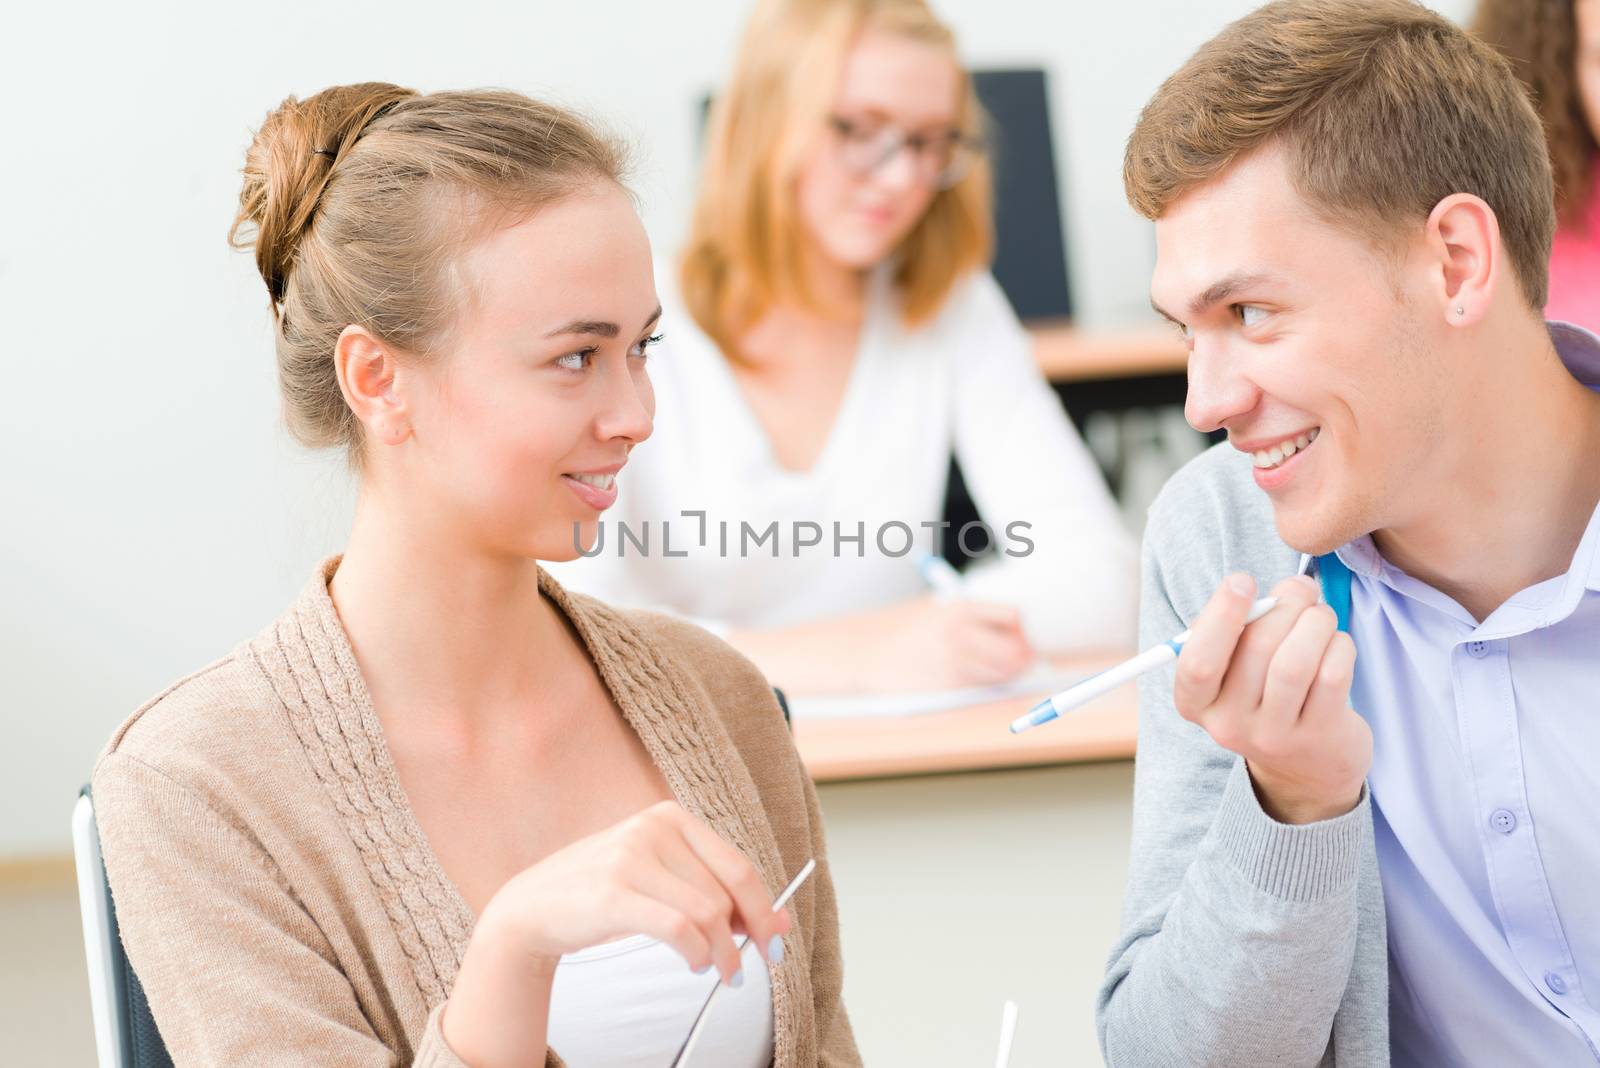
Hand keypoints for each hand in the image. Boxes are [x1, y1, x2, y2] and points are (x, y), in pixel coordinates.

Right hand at [443, 801, 788, 1066]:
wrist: (532, 906)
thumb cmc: (606, 894)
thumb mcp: (662, 881)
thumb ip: (715, 892)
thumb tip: (783, 923)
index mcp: (670, 817)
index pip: (738, 866)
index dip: (765, 909)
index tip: (776, 942)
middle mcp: (653, 828)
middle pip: (726, 892)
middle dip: (747, 937)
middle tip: (745, 969)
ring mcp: (630, 857)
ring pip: (707, 913)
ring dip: (721, 954)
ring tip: (718, 973)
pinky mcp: (612, 893)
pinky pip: (678, 928)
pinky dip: (697, 953)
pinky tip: (695, 965)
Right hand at [727, 595, 1034, 693]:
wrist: (862, 651)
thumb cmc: (905, 631)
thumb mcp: (939, 610)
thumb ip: (975, 619)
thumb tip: (1018, 633)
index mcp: (960, 608)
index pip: (1015, 616)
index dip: (1024, 628)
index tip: (1025, 634)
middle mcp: (960, 635)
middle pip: (1015, 651)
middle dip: (1024, 657)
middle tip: (1024, 659)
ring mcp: (953, 664)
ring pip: (1002, 675)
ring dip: (1007, 675)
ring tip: (998, 670)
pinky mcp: (944, 690)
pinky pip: (980, 691)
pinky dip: (985, 688)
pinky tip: (975, 681)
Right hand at [1173, 573, 1371, 824]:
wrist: (1306, 768)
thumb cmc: (1265, 695)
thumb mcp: (1233, 671)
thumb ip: (1234, 631)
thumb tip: (1261, 593)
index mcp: (1196, 703)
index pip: (1197, 663)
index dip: (1220, 617)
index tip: (1243, 580)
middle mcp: (1229, 725)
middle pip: (1255, 648)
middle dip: (1285, 603)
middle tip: (1301, 587)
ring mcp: (1274, 736)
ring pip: (1295, 662)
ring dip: (1315, 622)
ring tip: (1320, 614)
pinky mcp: (1319, 737)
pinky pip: (1331, 676)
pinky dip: (1338, 646)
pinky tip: (1336, 643)